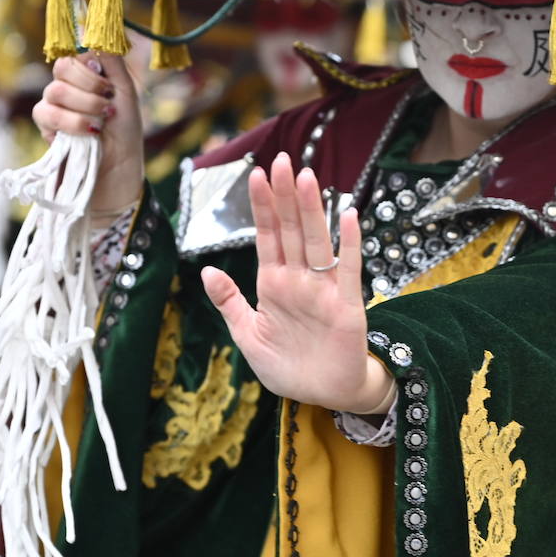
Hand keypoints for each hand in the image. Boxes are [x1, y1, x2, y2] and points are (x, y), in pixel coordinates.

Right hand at [32, 52, 144, 219]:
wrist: (119, 166)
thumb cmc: (125, 130)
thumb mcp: (126, 92)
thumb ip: (112, 63)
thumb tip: (97, 35)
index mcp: (84, 76)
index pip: (74, 56)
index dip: (90, 70)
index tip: (110, 88)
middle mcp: (65, 87)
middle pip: (62, 69)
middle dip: (90, 88)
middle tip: (108, 107)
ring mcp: (52, 106)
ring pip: (55, 91)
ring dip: (84, 107)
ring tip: (101, 123)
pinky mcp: (45, 128)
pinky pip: (47, 113)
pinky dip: (72, 122)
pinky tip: (90, 132)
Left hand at [201, 153, 392, 414]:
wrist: (325, 396)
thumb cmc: (289, 367)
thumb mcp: (248, 336)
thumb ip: (229, 303)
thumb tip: (206, 271)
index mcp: (273, 284)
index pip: (267, 236)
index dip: (262, 206)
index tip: (257, 174)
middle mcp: (299, 280)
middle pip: (291, 230)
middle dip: (285, 196)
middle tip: (283, 160)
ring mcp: (324, 290)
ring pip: (316, 242)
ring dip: (312, 210)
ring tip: (306, 177)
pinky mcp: (346, 305)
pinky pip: (349, 269)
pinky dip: (349, 243)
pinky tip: (348, 214)